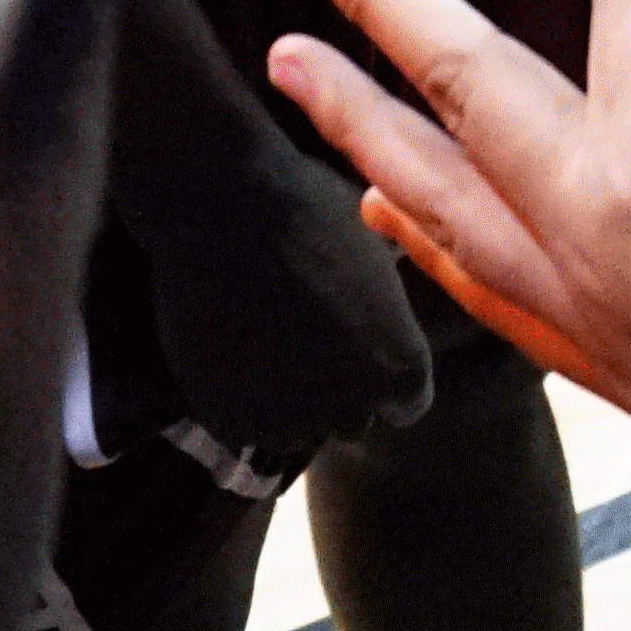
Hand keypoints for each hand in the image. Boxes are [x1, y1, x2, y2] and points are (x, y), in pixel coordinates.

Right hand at [131, 103, 440, 460]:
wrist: (223, 203)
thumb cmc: (309, 204)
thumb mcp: (377, 247)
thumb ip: (390, 295)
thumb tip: (397, 289)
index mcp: (401, 368)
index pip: (406, 401)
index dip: (381, 369)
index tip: (359, 341)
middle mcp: (352, 410)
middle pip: (352, 419)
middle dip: (336, 387)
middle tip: (306, 335)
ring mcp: (287, 422)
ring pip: (293, 427)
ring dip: (283, 399)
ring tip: (263, 340)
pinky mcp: (229, 421)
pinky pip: (240, 424)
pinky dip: (234, 397)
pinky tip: (228, 346)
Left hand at [276, 0, 630, 544]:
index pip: (630, 18)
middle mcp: (584, 254)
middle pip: (460, 106)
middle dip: (379, 14)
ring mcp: (596, 326)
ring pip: (449, 210)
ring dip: (373, 134)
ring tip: (309, 84)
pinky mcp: (628, 379)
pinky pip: (492, 294)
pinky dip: (437, 245)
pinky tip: (408, 228)